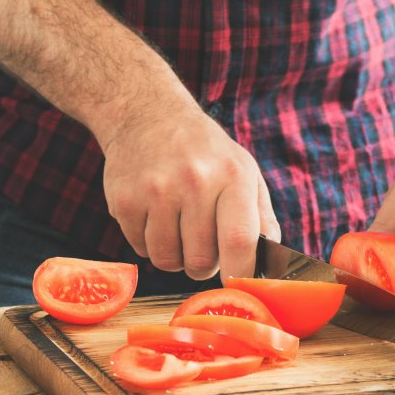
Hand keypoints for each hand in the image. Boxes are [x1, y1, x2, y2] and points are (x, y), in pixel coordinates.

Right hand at [101, 99, 281, 280]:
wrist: (148, 115)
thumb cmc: (205, 151)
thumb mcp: (243, 170)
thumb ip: (262, 218)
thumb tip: (269, 264)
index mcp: (231, 176)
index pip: (239, 242)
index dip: (239, 273)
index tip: (235, 279)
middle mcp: (194, 181)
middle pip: (200, 261)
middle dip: (203, 265)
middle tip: (202, 245)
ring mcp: (155, 191)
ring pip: (167, 261)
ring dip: (174, 256)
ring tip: (178, 228)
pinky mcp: (124, 201)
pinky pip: (140, 249)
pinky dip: (150, 242)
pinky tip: (155, 215)